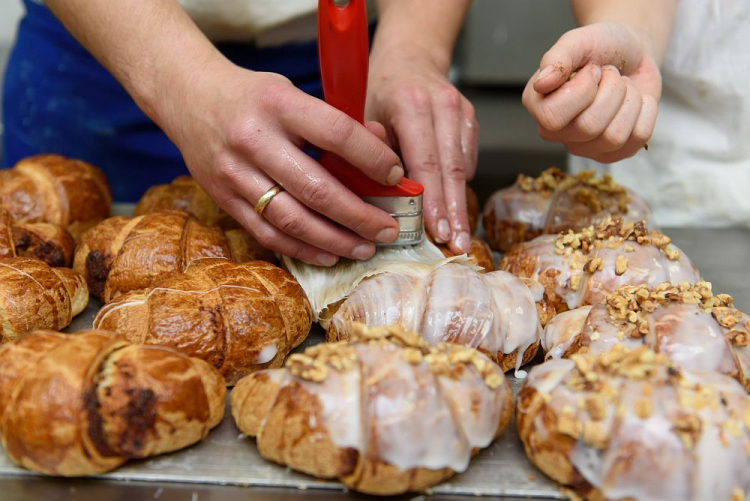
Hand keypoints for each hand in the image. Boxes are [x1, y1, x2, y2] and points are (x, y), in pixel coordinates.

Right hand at [164, 62, 405, 265]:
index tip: (396, 176)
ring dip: (335, 240)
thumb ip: (335, 122)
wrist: (188, 98)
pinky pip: (268, 234)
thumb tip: (383, 155)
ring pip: (292, 219)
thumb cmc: (254, 97)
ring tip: (365, 248)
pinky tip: (330, 254)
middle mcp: (253, 139)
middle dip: (360, 215)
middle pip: (316, 188)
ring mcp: (234, 173)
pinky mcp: (223, 199)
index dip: (372, 158)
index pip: (336, 133)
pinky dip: (302, 249)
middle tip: (389, 229)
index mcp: (278, 103)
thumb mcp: (293, 93)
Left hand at [367, 53, 477, 254]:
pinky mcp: (471, 119)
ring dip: (460, 204)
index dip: (434, 201)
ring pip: (463, 167)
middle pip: (451, 169)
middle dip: (454, 212)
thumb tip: (387, 199)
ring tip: (459, 237)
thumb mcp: (365, 118)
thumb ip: (373, 155)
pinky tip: (454, 207)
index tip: (437, 231)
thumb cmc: (381, 93)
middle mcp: (442, 106)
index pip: (427, 162)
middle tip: (456, 246)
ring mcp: (461, 111)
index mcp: (411, 105)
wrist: (410, 58)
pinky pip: (467, 159)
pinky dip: (460, 184)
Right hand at [523, 22, 662, 162]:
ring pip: (614, 136)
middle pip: (588, 127)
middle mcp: (556, 132)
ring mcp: (584, 147)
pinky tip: (635, 101)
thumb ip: (557, 58)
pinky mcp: (614, 152)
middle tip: (610, 75)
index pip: (553, 117)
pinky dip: (646, 110)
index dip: (582, 90)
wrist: (632, 52)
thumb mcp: (578, 40)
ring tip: (622, 87)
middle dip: (612, 90)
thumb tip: (541, 84)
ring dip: (629, 100)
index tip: (592, 70)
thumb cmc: (601, 46)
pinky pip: (638, 138)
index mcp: (539, 105)